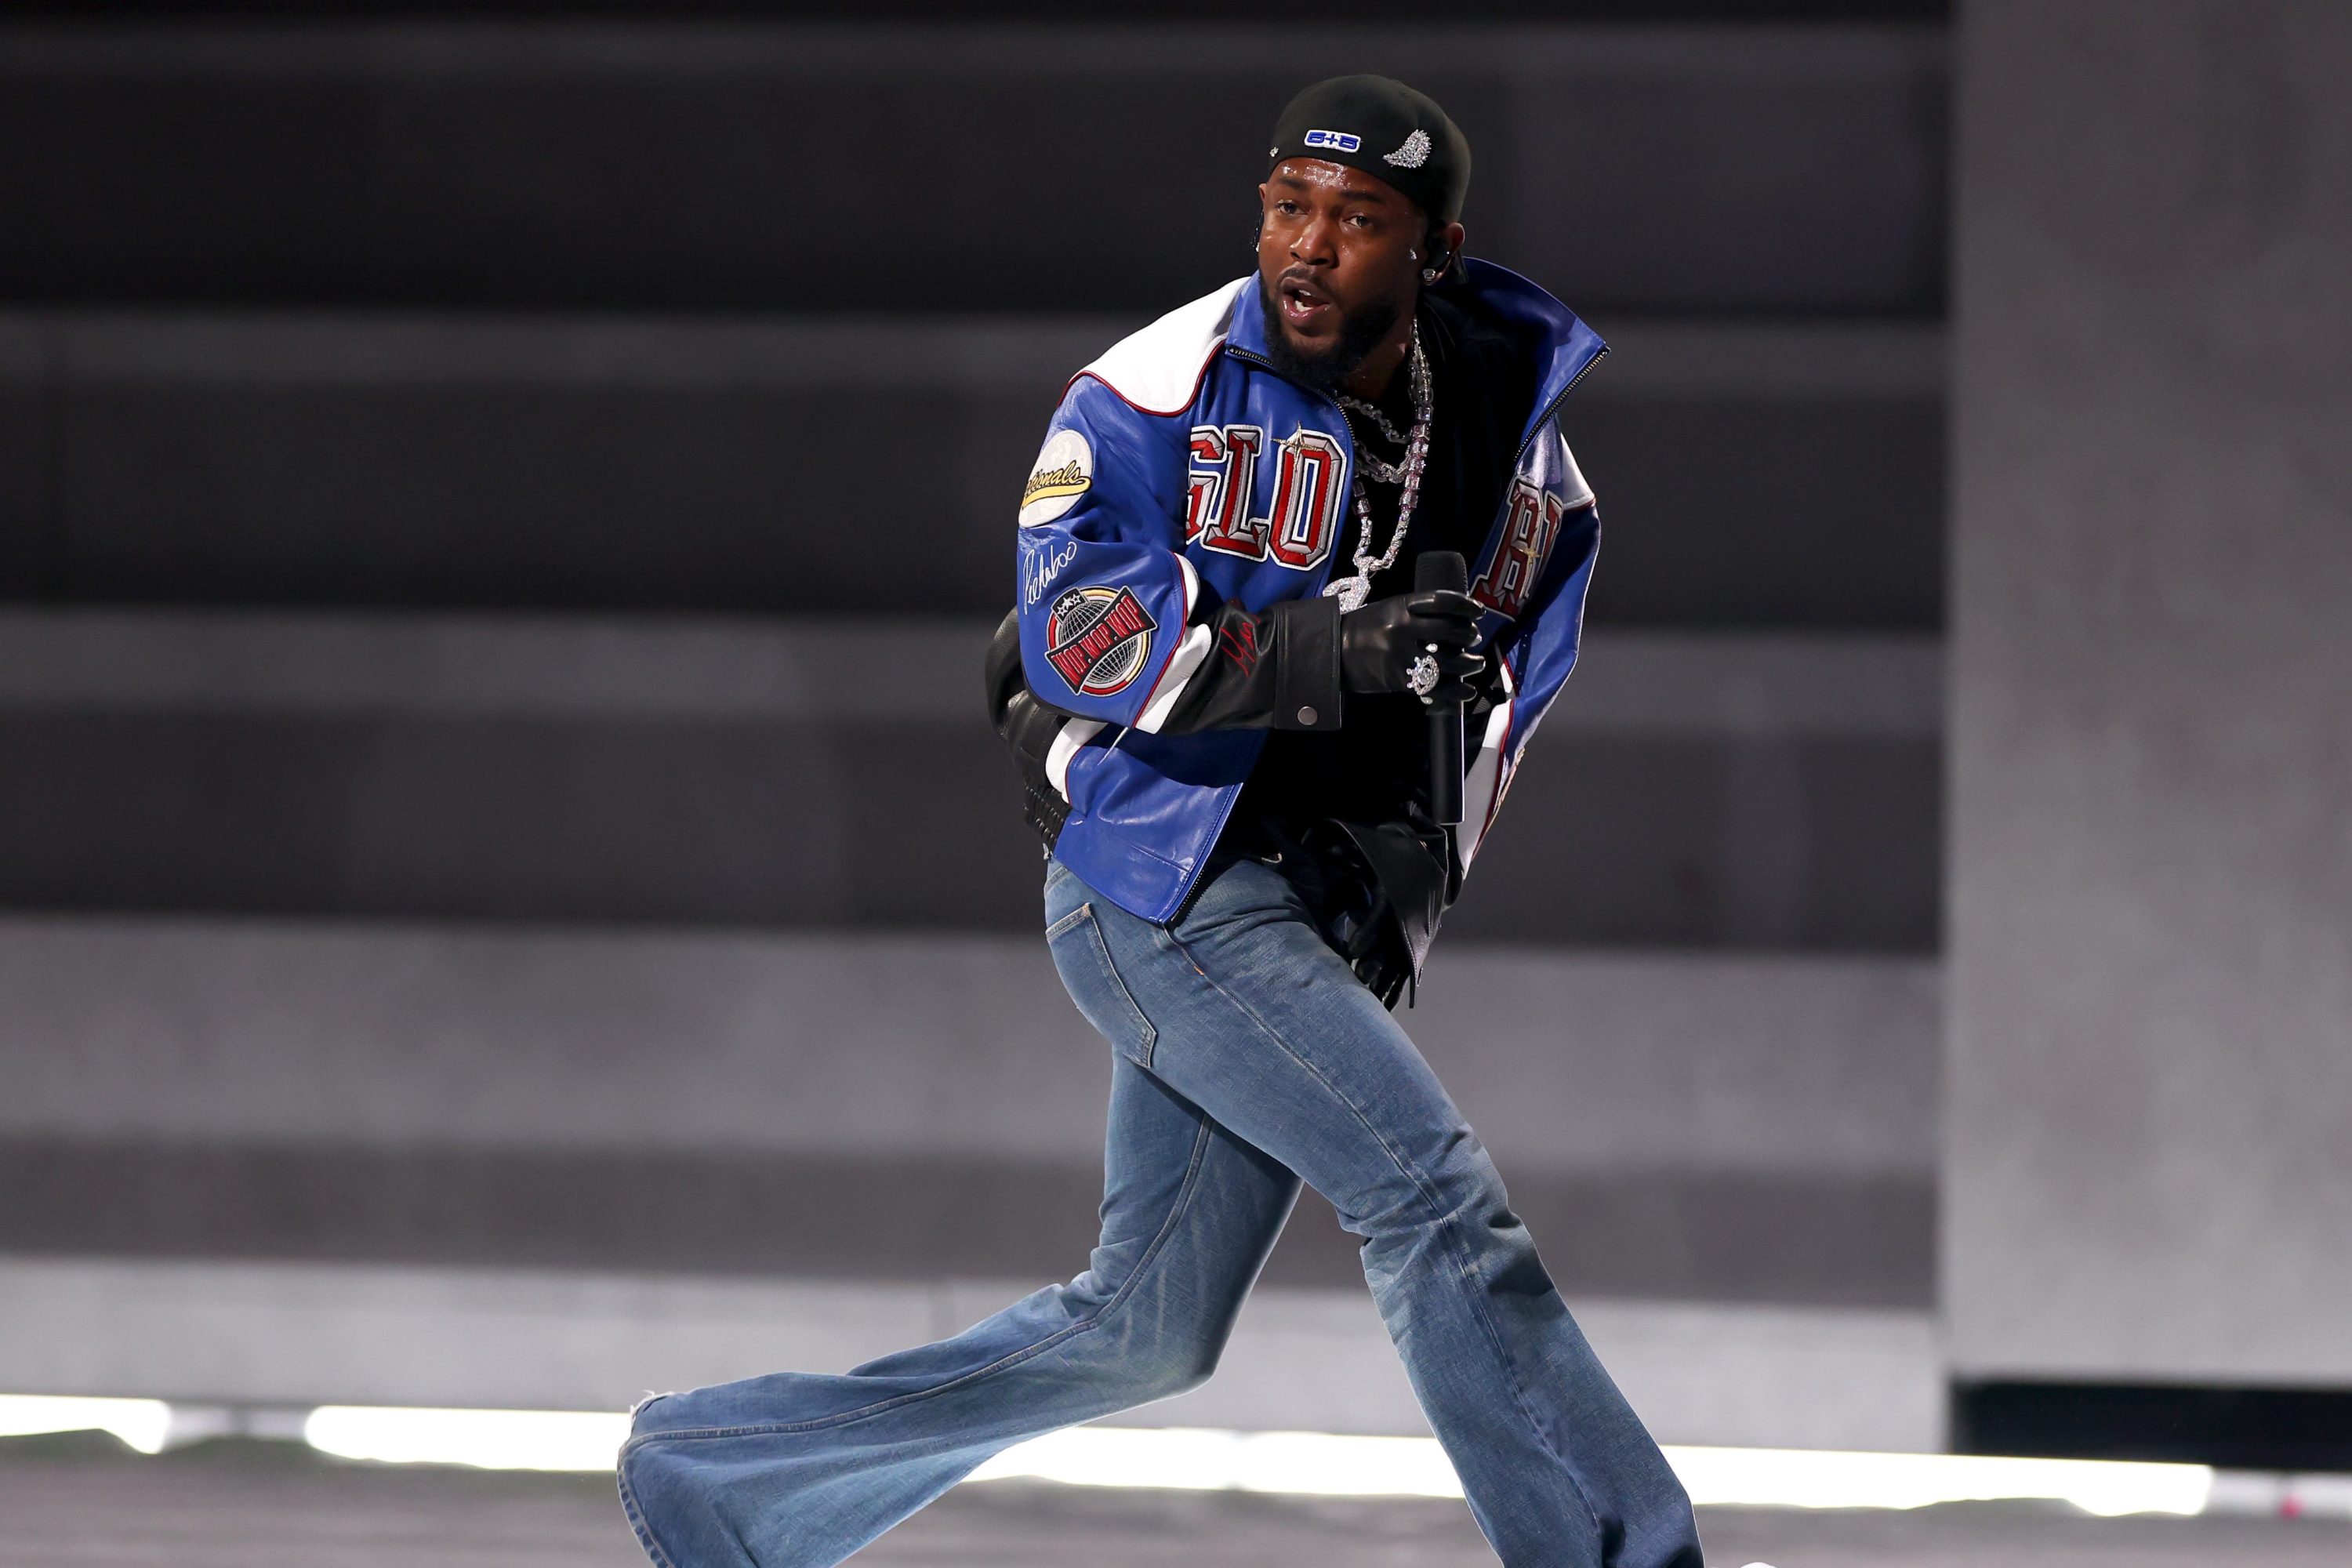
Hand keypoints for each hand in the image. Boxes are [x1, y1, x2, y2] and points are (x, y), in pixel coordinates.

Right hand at [1340, 588, 1484, 700]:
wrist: (1331, 652)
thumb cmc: (1363, 630)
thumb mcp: (1388, 610)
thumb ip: (1416, 613)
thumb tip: (1451, 620)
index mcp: (1401, 606)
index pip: (1443, 601)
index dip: (1466, 606)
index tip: (1478, 612)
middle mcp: (1402, 628)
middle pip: (1450, 631)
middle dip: (1469, 636)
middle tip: (1473, 639)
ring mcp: (1401, 655)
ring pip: (1448, 662)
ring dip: (1469, 664)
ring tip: (1476, 663)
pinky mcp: (1399, 680)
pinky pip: (1436, 688)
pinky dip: (1456, 691)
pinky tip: (1466, 690)